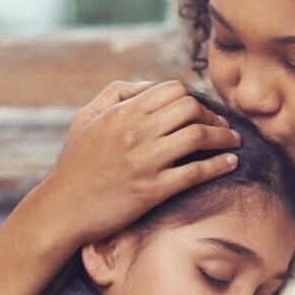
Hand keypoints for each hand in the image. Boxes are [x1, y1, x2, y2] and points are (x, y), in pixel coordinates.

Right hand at [31, 80, 241, 246]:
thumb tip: (149, 85)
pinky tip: (230, 164)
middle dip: (212, 117)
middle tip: (222, 128)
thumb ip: (115, 94)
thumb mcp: (86, 119)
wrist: (61, 209)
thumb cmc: (74, 165)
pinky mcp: (151, 190)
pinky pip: (194, 172)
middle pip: (190, 109)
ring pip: (197, 137)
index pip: (173, 90)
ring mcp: (144, 162)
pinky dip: (218, 165)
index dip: (194, 98)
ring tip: (234, 143)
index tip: (202, 112)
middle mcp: (135, 132)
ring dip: (223, 138)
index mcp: (122, 113)